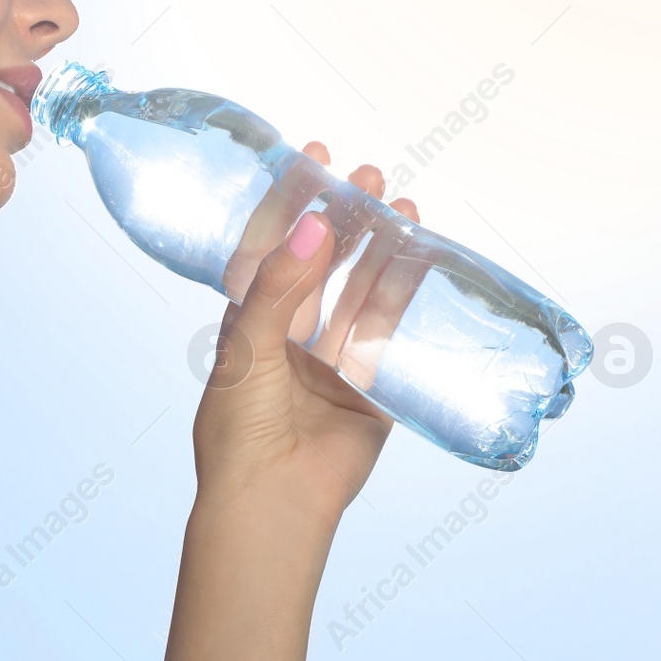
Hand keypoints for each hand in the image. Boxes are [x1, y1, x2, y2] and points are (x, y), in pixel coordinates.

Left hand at [190, 141, 420, 524]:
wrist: (271, 501)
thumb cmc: (239, 429)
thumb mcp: (248, 347)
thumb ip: (278, 288)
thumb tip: (314, 228)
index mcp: (250, 320)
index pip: (273, 246)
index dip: (293, 201)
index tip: (317, 159)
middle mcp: (292, 333)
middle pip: (324, 261)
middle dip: (346, 218)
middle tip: (370, 176)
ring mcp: (334, 358)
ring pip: (362, 289)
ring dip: (382, 247)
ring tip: (402, 203)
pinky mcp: (373, 387)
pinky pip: (392, 332)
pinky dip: (407, 294)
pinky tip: (422, 257)